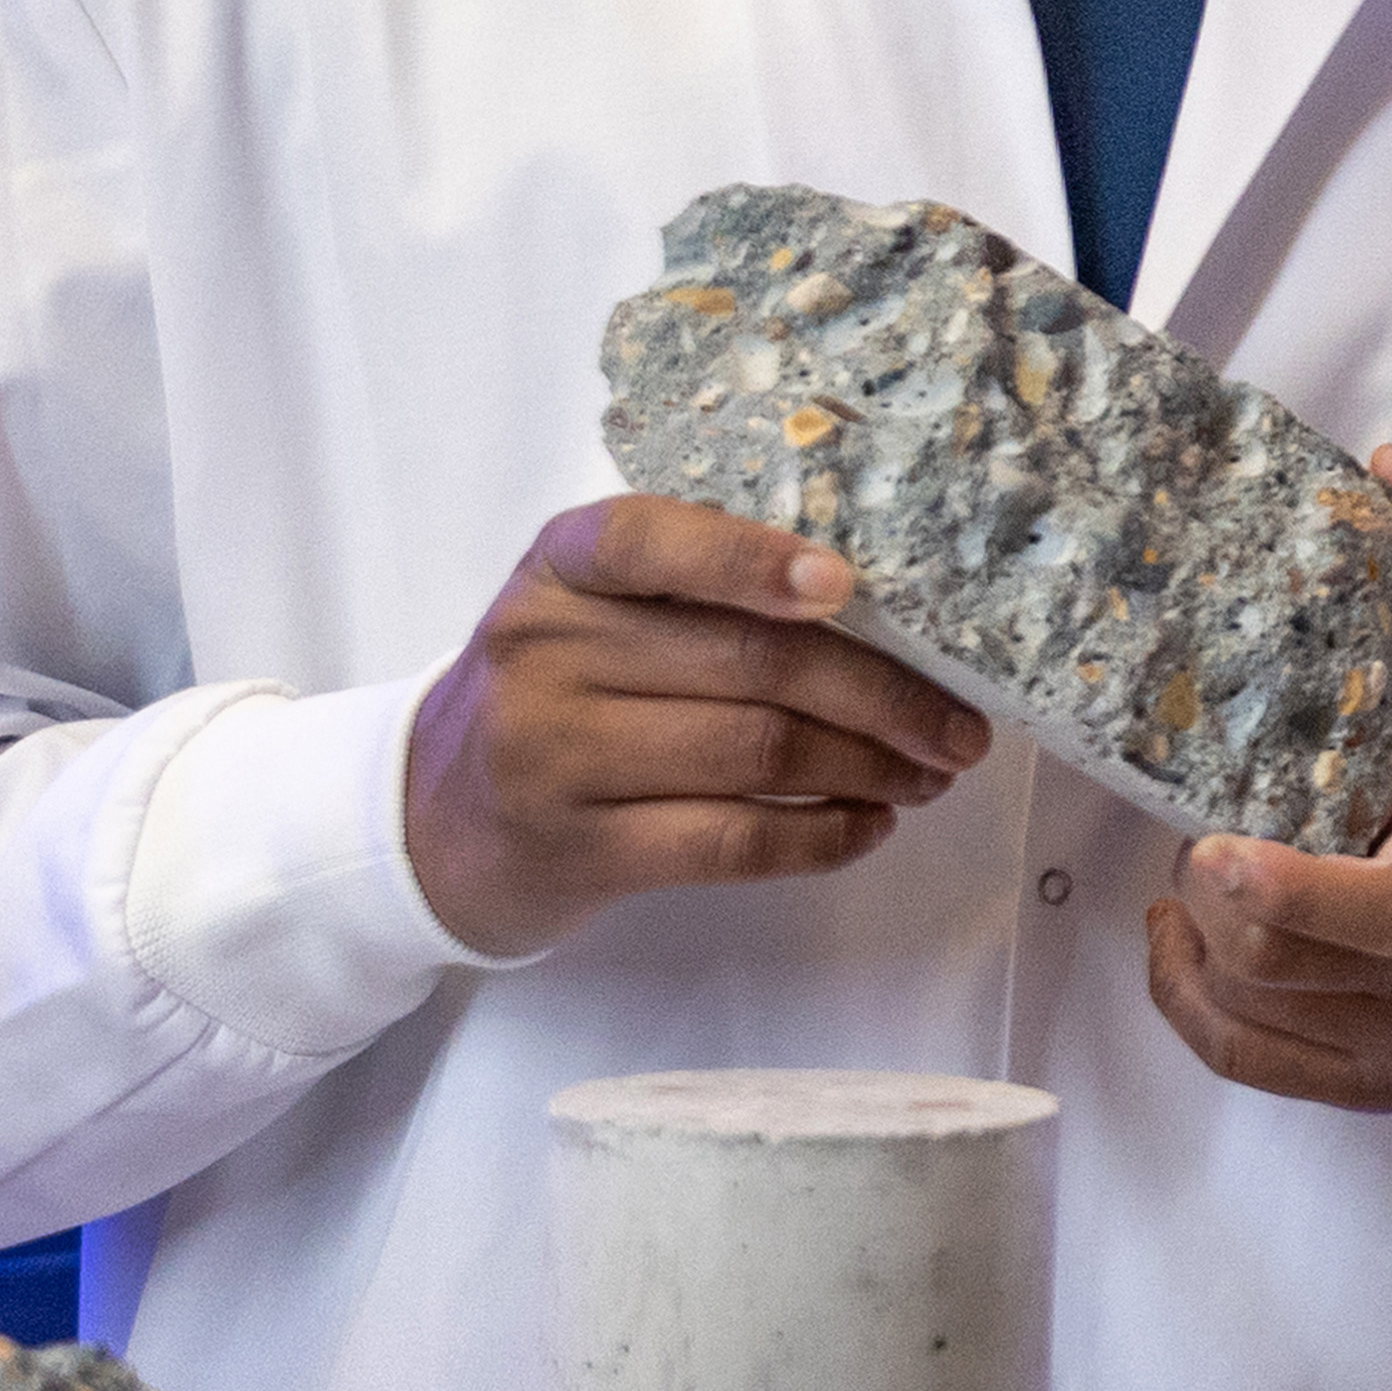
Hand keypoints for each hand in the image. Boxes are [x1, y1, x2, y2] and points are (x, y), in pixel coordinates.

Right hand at [401, 495, 987, 957]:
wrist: (432, 824)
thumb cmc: (558, 697)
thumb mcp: (594, 615)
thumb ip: (700, 596)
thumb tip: (884, 614)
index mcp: (563, 568)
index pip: (653, 539)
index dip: (753, 560)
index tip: (847, 587)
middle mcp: (547, 651)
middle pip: (750, 661)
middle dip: (882, 695)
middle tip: (959, 726)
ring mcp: (554, 756)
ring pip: (756, 753)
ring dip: (869, 768)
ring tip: (928, 776)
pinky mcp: (578, 851)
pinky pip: (732, 842)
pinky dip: (821, 836)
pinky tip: (867, 826)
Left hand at [1145, 449, 1391, 1111]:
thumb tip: (1391, 465)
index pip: (1389, 912)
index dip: (1290, 894)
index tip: (1213, 850)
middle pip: (1290, 966)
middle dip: (1218, 902)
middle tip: (1201, 837)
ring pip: (1258, 1015)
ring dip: (1201, 944)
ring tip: (1198, 880)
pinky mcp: (1381, 1085)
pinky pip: (1251, 1061)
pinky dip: (1193, 1002)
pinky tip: (1186, 941)